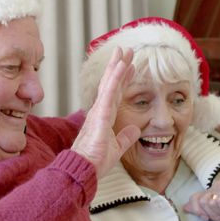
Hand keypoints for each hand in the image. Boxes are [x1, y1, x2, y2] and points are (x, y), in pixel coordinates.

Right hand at [71, 48, 141, 176]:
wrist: (84, 169)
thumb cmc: (95, 161)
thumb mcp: (117, 148)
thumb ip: (125, 137)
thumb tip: (135, 130)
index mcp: (104, 117)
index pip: (116, 94)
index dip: (123, 79)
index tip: (130, 67)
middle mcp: (100, 111)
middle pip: (111, 83)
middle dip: (119, 66)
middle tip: (126, 51)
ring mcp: (99, 111)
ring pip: (109, 83)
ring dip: (117, 66)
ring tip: (125, 51)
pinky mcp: (100, 115)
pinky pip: (109, 93)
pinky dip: (115, 78)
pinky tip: (121, 66)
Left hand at [183, 179, 219, 220]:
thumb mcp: (215, 215)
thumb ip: (200, 210)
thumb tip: (185, 207)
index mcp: (212, 191)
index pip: (195, 197)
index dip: (197, 210)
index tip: (205, 219)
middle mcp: (217, 186)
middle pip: (203, 201)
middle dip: (213, 215)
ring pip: (210, 201)